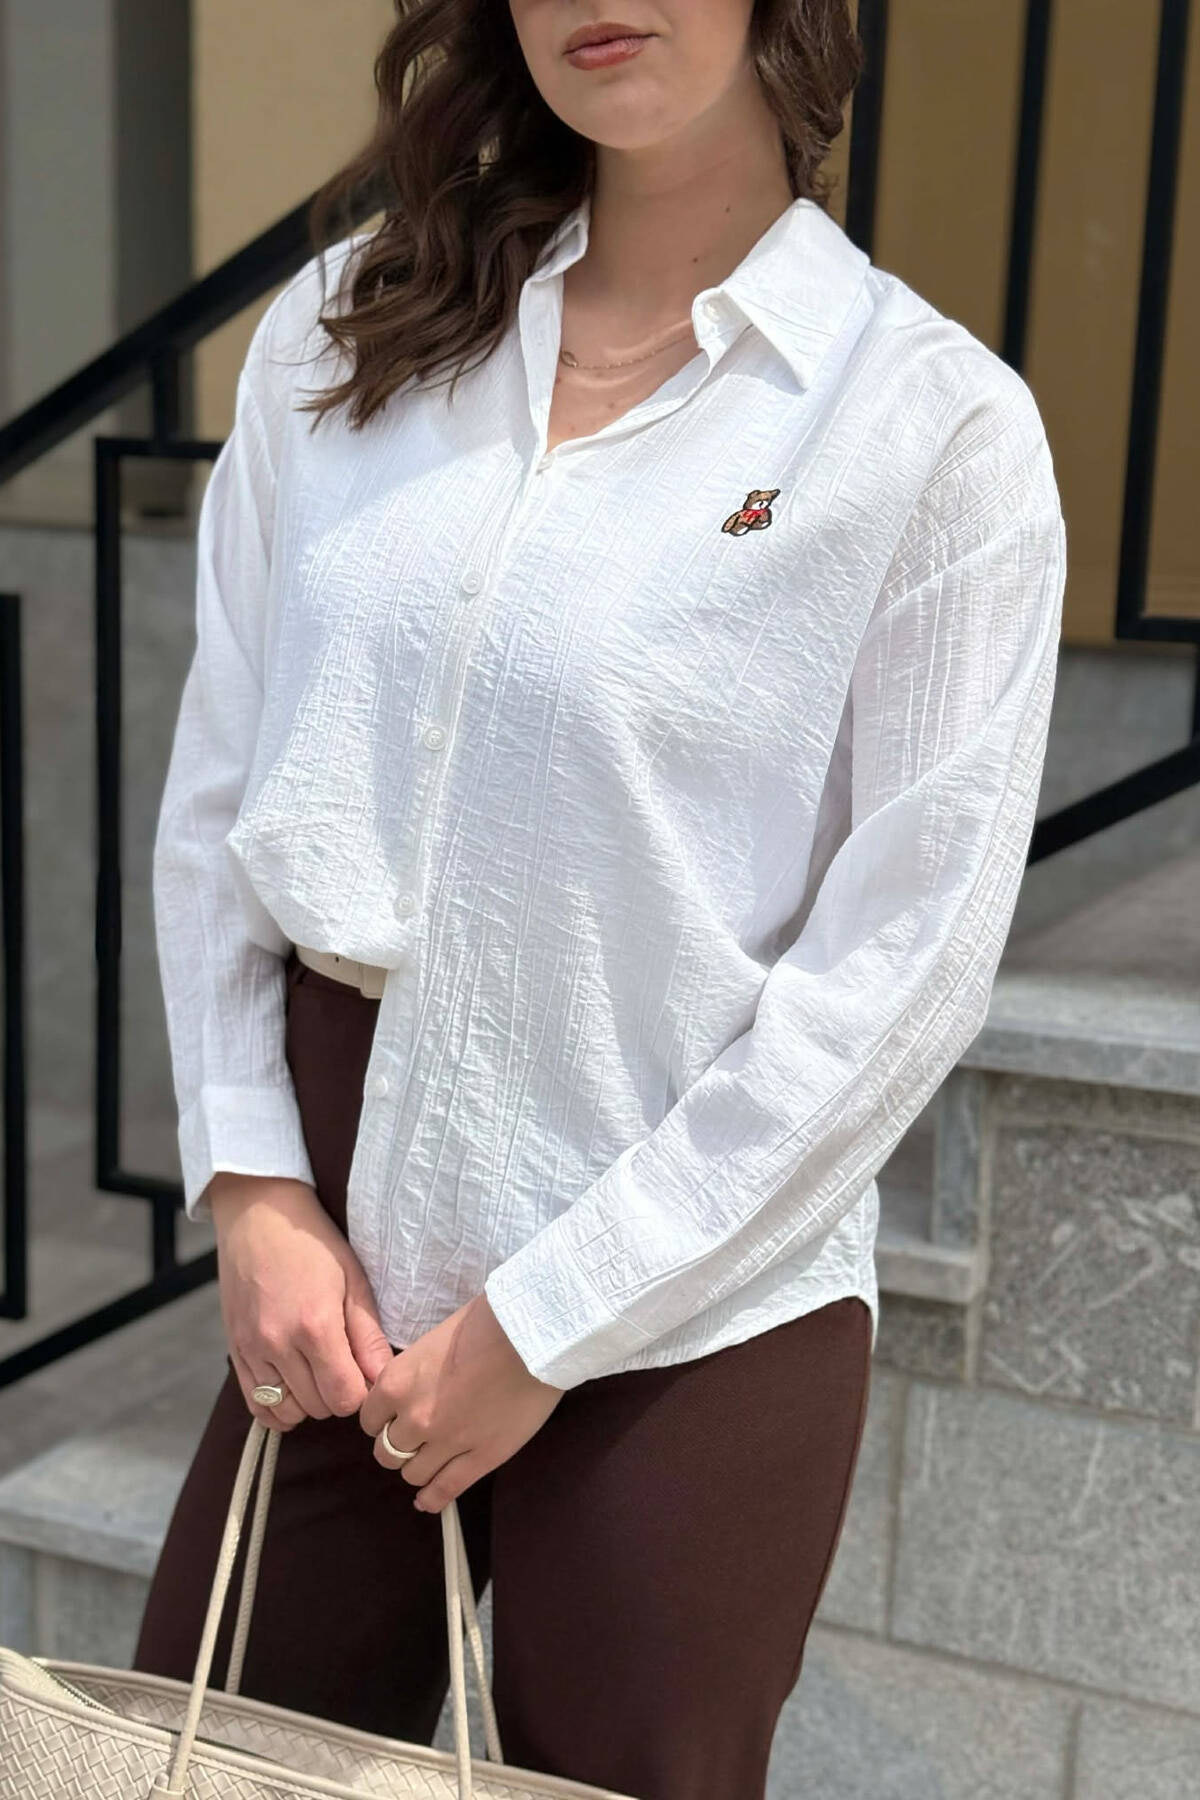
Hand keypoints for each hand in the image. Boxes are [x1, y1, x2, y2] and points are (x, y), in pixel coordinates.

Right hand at [208, 1173, 393, 1431]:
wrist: (259, 1216)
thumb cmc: (314, 1243)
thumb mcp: (354, 1280)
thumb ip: (368, 1336)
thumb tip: (382, 1379)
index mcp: (314, 1326)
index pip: (344, 1398)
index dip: (362, 1392)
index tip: (365, 1371)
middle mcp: (278, 1344)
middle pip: (318, 1407)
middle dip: (338, 1394)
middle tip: (345, 1366)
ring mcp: (251, 1349)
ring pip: (286, 1410)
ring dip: (309, 1401)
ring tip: (318, 1373)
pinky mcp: (234, 1350)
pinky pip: (255, 1403)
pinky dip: (277, 1405)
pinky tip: (293, 1387)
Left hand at [359, 1293, 564, 1511]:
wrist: (528, 1336)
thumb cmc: (484, 1324)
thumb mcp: (432, 1341)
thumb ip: (414, 1373)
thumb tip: (412, 1388)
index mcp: (397, 1383)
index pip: (370, 1420)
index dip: (382, 1420)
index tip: (394, 1418)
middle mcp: (414, 1418)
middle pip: (387, 1452)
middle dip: (399, 1446)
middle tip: (415, 1438)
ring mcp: (447, 1443)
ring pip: (412, 1474)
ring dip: (418, 1468)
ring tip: (431, 1459)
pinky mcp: (481, 1458)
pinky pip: (445, 1490)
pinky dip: (432, 1499)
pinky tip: (428, 1499)